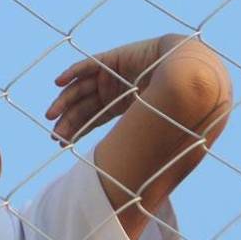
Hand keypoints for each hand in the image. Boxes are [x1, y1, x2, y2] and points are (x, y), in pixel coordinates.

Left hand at [45, 35, 177, 143]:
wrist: (189, 74)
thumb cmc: (176, 104)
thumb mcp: (148, 126)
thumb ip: (135, 142)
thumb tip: (128, 180)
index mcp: (119, 106)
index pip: (91, 118)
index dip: (76, 130)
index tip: (61, 143)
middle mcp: (112, 90)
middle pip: (82, 106)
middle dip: (67, 120)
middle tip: (54, 135)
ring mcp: (110, 74)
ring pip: (79, 88)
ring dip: (63, 100)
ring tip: (51, 115)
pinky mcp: (111, 59)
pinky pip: (87, 65)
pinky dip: (72, 71)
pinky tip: (58, 82)